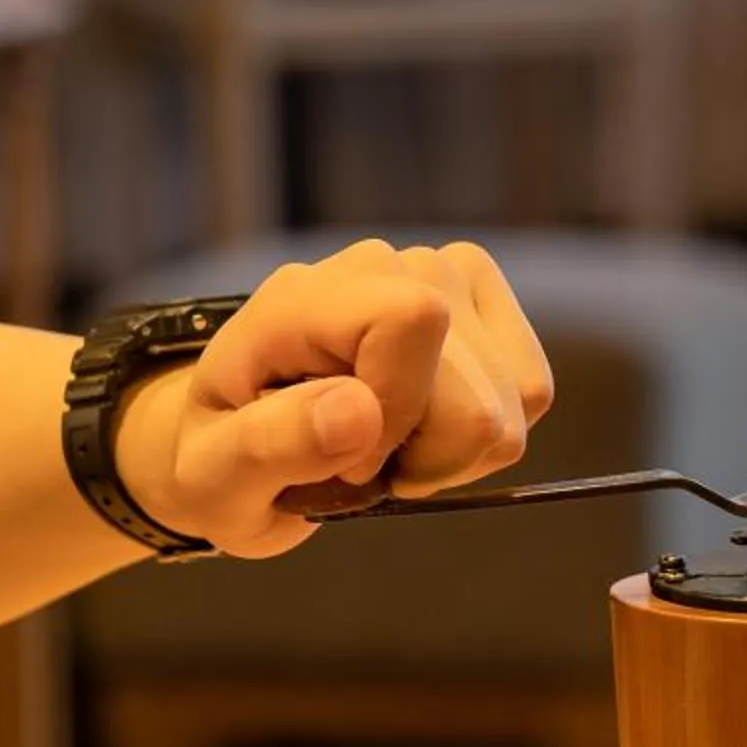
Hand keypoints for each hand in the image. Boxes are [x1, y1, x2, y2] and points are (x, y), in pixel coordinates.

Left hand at [113, 240, 555, 558]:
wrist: (240, 444)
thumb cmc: (220, 464)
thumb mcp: (213, 478)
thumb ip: (270, 444)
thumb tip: (359, 409)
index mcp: (305, 297)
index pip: (414, 319)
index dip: (401, 411)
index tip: (351, 461)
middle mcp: (383, 267)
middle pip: (477, 394)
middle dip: (430, 458)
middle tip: (363, 466)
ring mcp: (443, 277)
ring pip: (518, 398)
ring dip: (459, 453)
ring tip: (390, 450)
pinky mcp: (487, 307)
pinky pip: (534, 390)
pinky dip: (488, 436)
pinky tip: (427, 434)